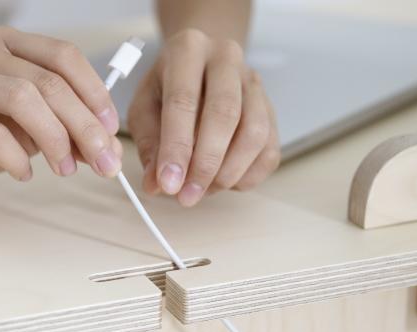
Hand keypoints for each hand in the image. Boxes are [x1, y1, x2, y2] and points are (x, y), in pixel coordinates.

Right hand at [0, 27, 122, 191]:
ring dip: (53, 139)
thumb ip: (67, 130)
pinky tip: (24, 172)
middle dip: (84, 126)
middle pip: (49, 82)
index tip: (112, 129)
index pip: (64, 56)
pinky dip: (16, 157)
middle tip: (104, 161)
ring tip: (64, 169)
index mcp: (11, 45)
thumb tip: (110, 148)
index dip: (94, 92)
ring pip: (22, 99)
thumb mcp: (32, 128)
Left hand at [127, 29, 280, 206]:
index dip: (176, 147)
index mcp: (188, 50)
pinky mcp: (271, 108)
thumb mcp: (145, 107)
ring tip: (203, 190)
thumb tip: (156, 185)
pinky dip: (247, 175)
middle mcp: (226, 59)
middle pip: (224, 114)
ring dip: (228, 172)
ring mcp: (254, 83)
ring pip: (254, 133)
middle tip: (187, 196)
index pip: (183, 101)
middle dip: (205, 164)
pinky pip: (269, 150)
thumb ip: (149, 144)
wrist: (201, 64)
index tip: (168, 184)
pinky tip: (224, 182)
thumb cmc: (168, 87)